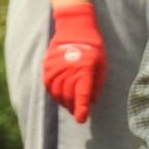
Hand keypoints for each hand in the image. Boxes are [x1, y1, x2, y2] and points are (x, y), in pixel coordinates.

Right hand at [40, 3, 104, 123]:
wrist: (74, 28)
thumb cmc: (93, 48)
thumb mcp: (101, 65)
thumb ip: (96, 85)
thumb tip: (91, 102)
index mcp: (84, 70)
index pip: (81, 95)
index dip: (81, 109)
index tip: (81, 119)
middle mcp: (68, 70)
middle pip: (68, 96)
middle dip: (73, 107)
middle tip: (78, 112)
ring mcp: (55, 68)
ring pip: (57, 93)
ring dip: (63, 102)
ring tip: (69, 104)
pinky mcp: (47, 67)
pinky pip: (49, 86)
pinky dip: (54, 93)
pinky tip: (60, 95)